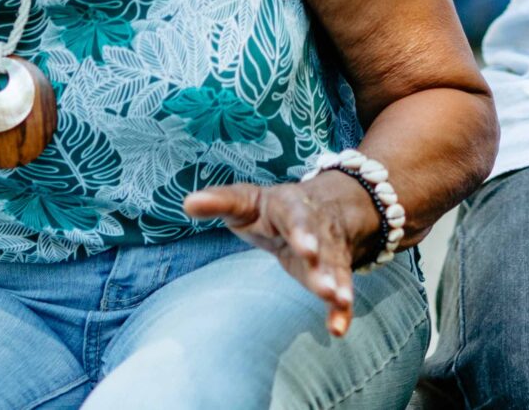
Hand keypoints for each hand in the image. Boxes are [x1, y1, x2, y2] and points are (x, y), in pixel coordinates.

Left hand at [185, 173, 377, 335]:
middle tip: (323, 281)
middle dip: (321, 260)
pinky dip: (341, 309)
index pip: (295, 216)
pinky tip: (338, 328)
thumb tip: (187, 203)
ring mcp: (328, 249)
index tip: (306, 249)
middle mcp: (314, 226)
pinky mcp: (334, 272)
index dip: (302, 232)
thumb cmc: (269, 209)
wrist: (323, 206)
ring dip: (336, 284)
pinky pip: (340, 288)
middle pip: (320, 242)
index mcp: (289, 205)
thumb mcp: (245, 200)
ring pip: (334, 266)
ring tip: (337, 301)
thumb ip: (220, 201)